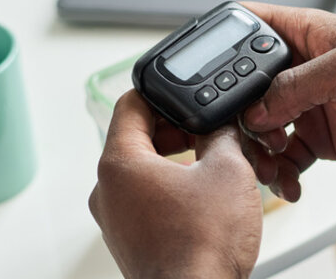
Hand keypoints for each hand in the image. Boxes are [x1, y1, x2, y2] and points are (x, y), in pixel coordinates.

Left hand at [89, 90, 261, 277]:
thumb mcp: (228, 169)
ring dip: (179, 162)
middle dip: (177, 131)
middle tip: (210, 133)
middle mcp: (107, 191)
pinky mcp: (131, 242)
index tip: (185, 93)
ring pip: (145, 173)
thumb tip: (222, 126)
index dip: (162, 92)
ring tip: (215, 167)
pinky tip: (207, 200)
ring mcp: (115, 221)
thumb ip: (222, 135)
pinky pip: (148, 203)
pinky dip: (174, 193)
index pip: (131, 105)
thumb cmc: (204, 243)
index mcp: (120, 164)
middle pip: (137, 139)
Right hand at [239, 2, 335, 201]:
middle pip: (246, 87)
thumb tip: (257, 109)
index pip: (250, 28)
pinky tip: (291, 184)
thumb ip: (298, 84)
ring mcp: (309, 104)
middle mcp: (304, 68)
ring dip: (258, 152)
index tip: (214, 81)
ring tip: (274, 167)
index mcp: (308, 35)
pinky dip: (281, 173)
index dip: (226, 49)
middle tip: (247, 138)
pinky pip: (284, 157)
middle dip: (239, 115)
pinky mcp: (319, 137)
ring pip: (260, 127)